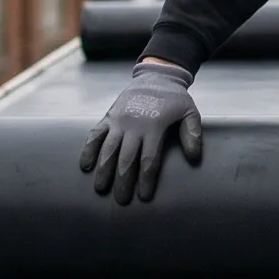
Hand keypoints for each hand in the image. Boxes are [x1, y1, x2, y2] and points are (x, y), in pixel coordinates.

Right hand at [79, 60, 202, 204]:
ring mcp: (118, 121)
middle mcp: (133, 125)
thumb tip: (194, 158)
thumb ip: (192, 134)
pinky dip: (88, 149)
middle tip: (121, 201)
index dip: (146, 179)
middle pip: (126, 158)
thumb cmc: (175, 99)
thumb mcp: (190, 112)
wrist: (156, 76)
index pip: (149, 159)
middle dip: (123, 181)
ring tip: (100, 189)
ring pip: (108, 149)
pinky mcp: (108, 117)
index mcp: (154, 126)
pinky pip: (95, 135)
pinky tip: (84, 166)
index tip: (143, 197)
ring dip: (103, 170)